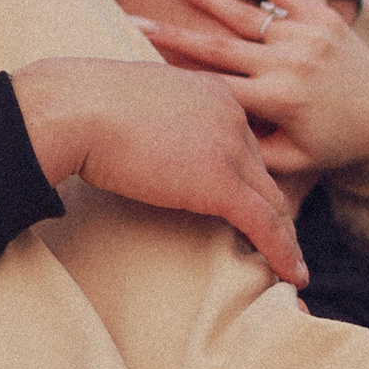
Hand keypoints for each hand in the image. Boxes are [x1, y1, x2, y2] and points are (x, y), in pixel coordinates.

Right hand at [9, 56, 308, 287]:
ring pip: (273, 201)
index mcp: (213, 92)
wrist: (74, 109)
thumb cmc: (82, 106)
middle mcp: (232, 115)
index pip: (244, 141)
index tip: (257, 204)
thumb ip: (153, 120)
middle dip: (276, 209)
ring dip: (287, 238)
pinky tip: (294, 276)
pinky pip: (264, 224)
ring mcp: (230, 146)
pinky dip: (282, 253)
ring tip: (294, 268)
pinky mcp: (221, 181)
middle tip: (285, 243)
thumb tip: (143, 144)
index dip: (252, 177)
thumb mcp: (132, 103)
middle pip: (265, 172)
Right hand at [127, 0, 368, 188]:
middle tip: (133, 18)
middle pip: (218, 46)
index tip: (139, 69)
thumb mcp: (292, 161)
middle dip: (172, 32)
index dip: (174, 77)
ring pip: (244, 12)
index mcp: (279, 101)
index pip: (215, 86)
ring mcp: (306, 35)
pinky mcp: (320, 15)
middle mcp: (289, 64)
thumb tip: (204, 145)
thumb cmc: (332, 144)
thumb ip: (250, 152)